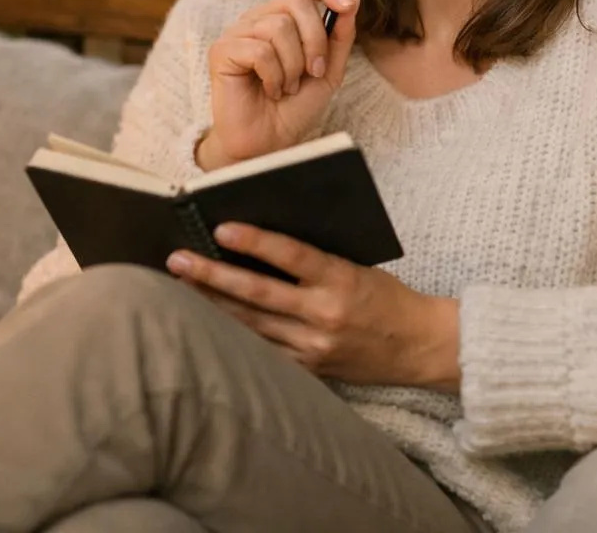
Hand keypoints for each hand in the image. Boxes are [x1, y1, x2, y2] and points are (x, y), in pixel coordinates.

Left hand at [167, 223, 460, 391]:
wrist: (419, 347)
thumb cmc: (387, 298)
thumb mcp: (357, 268)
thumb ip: (315, 261)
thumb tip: (261, 244)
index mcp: (342, 280)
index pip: (292, 256)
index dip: (255, 242)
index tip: (221, 228)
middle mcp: (325, 314)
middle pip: (258, 294)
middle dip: (213, 276)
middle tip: (177, 260)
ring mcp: (314, 346)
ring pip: (251, 324)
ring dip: (212, 305)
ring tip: (181, 286)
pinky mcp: (309, 369)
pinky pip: (263, 351)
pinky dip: (233, 335)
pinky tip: (206, 324)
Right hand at [199, 0, 359, 167]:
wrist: (270, 143)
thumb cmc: (294, 108)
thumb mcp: (329, 72)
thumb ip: (340, 36)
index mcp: (283, 18)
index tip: (347, 4)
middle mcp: (258, 19)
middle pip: (296, 1)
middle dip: (315, 40)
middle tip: (313, 72)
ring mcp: (238, 33)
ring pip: (278, 27)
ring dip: (293, 66)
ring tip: (286, 87)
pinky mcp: (222, 50)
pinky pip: (260, 50)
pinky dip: (274, 77)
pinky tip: (270, 90)